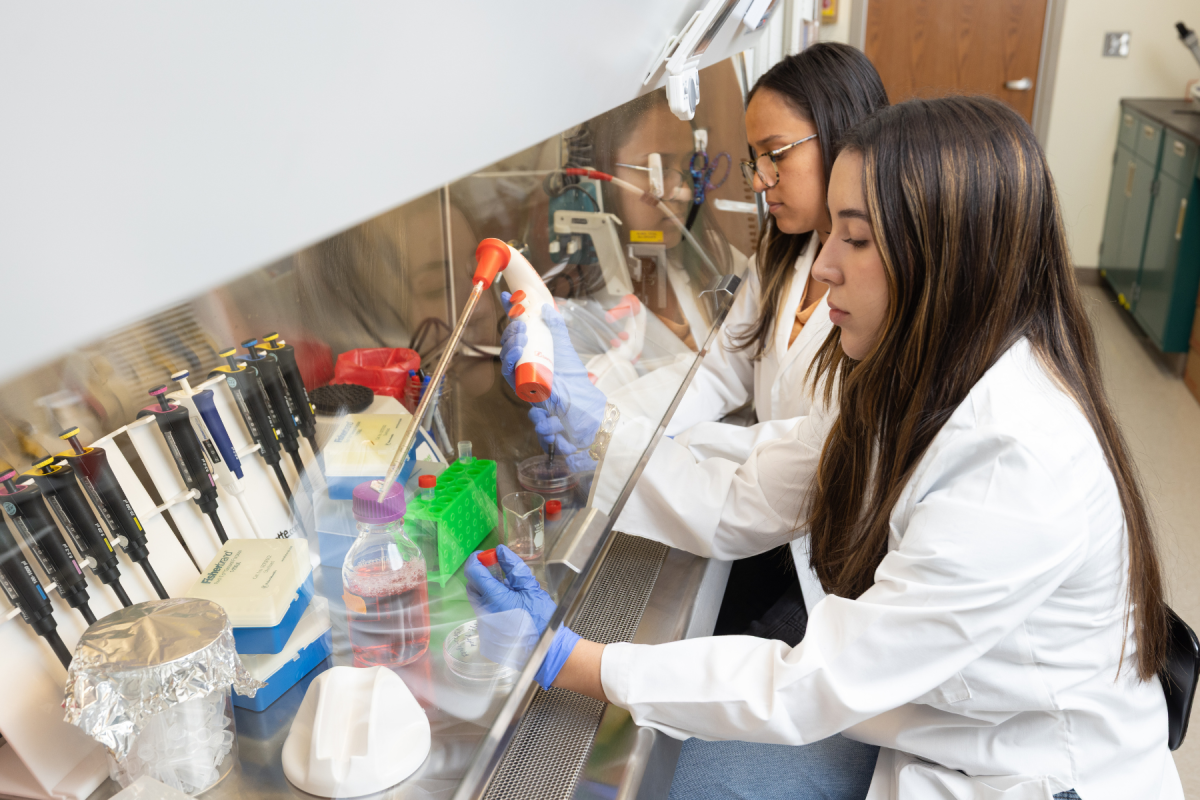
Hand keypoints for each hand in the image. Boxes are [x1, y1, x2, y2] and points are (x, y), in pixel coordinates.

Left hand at [463, 544, 579, 688]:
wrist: (545, 650)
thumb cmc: (541, 620)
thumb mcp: (531, 588)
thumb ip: (514, 568)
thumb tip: (501, 552)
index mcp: (495, 598)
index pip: (473, 573)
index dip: (476, 560)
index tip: (483, 556)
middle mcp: (485, 612)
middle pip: (472, 586)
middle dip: (480, 575)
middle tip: (496, 571)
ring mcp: (484, 625)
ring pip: (478, 601)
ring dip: (488, 592)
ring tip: (508, 593)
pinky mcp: (486, 635)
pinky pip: (484, 614)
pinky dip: (492, 606)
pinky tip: (509, 609)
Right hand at [500, 303, 607, 458]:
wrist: (579, 398)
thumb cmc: (571, 374)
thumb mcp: (563, 344)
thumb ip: (556, 325)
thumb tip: (546, 306)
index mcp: (530, 349)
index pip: (516, 329)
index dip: (510, 313)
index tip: (507, 298)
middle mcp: (522, 361)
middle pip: (508, 343)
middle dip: (510, 330)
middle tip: (520, 323)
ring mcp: (520, 375)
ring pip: (506, 357)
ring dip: (510, 343)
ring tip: (521, 335)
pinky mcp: (520, 388)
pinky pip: (509, 374)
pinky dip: (510, 361)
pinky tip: (518, 352)